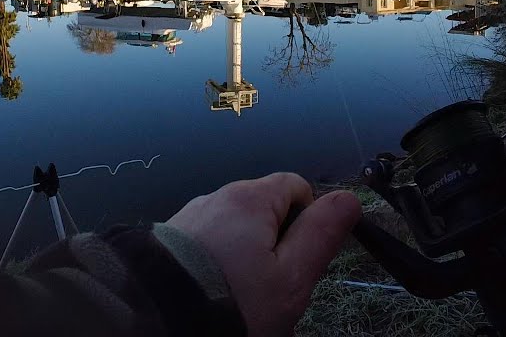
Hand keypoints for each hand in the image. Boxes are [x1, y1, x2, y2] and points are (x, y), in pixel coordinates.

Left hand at [167, 172, 360, 336]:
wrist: (158, 321)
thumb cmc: (234, 302)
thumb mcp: (290, 277)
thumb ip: (321, 234)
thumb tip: (348, 198)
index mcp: (249, 198)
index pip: (295, 186)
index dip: (308, 220)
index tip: (300, 259)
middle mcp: (216, 197)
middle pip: (263, 209)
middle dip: (274, 243)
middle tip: (270, 286)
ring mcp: (188, 217)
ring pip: (234, 229)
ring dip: (244, 255)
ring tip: (239, 295)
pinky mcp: (167, 239)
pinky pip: (207, 242)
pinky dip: (216, 261)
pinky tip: (212, 290)